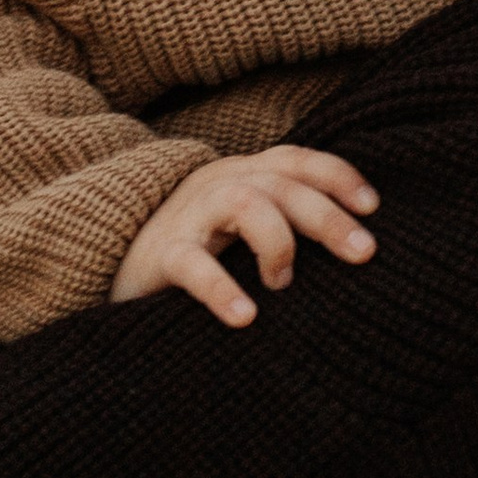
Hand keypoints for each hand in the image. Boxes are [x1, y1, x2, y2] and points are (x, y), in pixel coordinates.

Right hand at [111, 149, 377, 329]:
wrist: (104, 263)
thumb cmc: (193, 252)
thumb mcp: (240, 227)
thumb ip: (283, 222)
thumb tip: (353, 244)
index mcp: (243, 175)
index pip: (296, 160)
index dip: (338, 176)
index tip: (373, 208)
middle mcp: (218, 185)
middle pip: (282, 184)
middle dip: (328, 217)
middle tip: (365, 253)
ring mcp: (188, 217)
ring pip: (245, 203)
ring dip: (278, 242)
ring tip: (284, 283)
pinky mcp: (161, 255)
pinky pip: (194, 265)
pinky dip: (222, 289)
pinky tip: (245, 317)